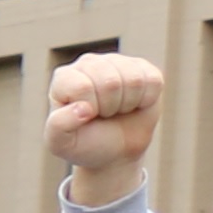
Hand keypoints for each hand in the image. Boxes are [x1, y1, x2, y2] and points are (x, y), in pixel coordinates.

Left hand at [48, 52, 160, 212]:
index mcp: (64, 78)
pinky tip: (134, 103)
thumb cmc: (85, 144)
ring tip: (117, 109)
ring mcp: (116, 62)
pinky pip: (153, 81)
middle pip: (111, 82)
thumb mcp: (62, 143)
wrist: (114, 151)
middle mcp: (88, 63)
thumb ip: (59, 126)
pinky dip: (147, 99)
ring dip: (128, 103)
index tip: (86, 118)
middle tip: (104, 115)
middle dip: (110, 107)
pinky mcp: (142, 67)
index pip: (83, 87)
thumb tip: (82, 108)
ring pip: (134, 80)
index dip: (90, 109)